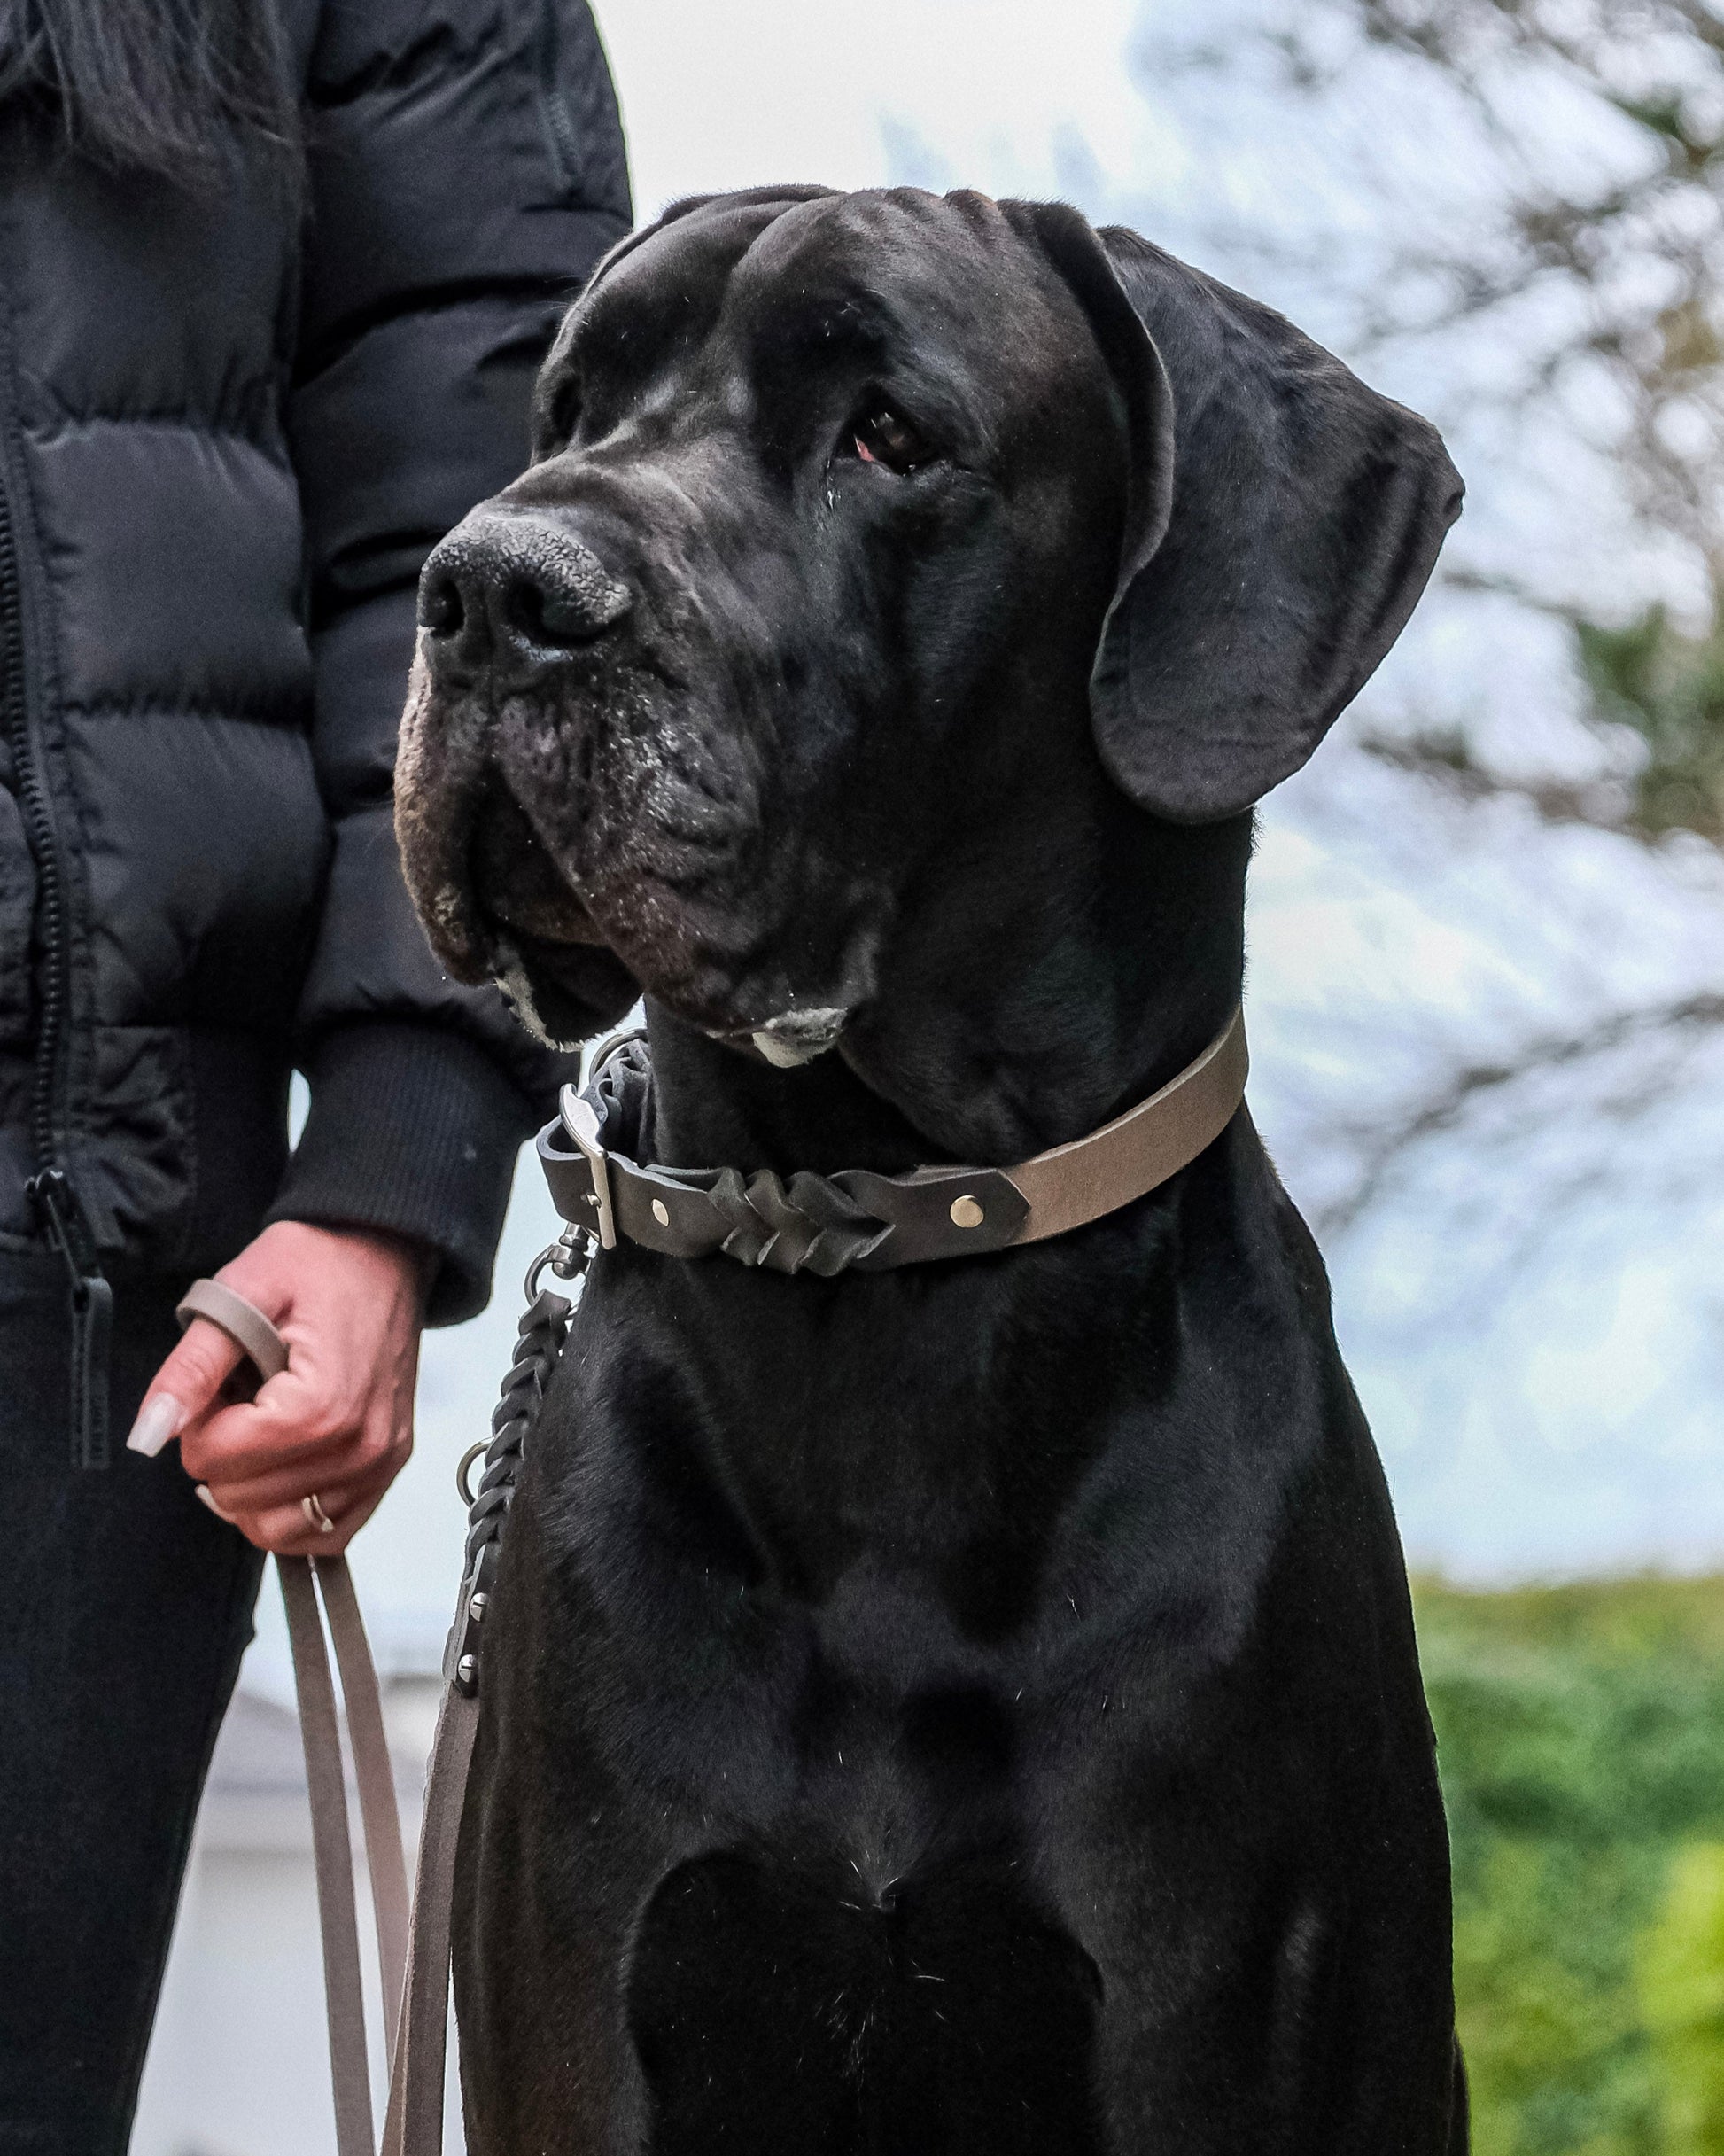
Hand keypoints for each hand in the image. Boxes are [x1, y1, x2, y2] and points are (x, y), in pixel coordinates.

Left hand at [127, 1220, 433, 1554]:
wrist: (385, 1251)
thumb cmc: (318, 1263)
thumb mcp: (242, 1292)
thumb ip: (191, 1368)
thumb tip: (149, 1435)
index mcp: (322, 1406)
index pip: (216, 1461)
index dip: (200, 1420)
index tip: (224, 1380)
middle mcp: (360, 1446)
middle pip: (240, 1499)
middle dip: (224, 1452)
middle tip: (245, 1395)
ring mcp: (379, 1464)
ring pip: (277, 1530)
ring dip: (252, 1487)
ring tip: (265, 1426)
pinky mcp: (388, 1470)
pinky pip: (326, 1535)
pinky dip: (292, 1512)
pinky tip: (286, 1463)